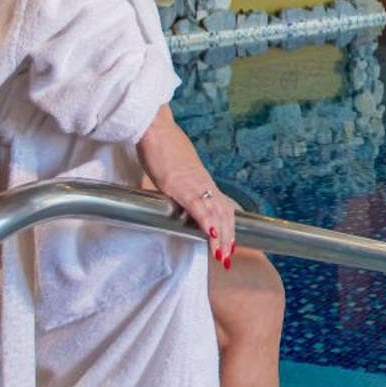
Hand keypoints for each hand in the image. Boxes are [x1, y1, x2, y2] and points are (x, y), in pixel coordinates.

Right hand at [136, 106, 235, 267]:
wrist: (155, 129)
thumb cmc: (162, 147)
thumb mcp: (175, 170)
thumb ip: (179, 184)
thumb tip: (174, 193)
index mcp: (202, 181)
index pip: (222, 206)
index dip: (228, 226)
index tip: (230, 244)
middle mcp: (203, 184)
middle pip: (224, 213)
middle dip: (228, 237)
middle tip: (228, 257)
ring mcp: (194, 184)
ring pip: (215, 214)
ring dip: (221, 236)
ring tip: (223, 256)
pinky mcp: (180, 185)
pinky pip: (198, 208)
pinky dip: (207, 223)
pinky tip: (213, 237)